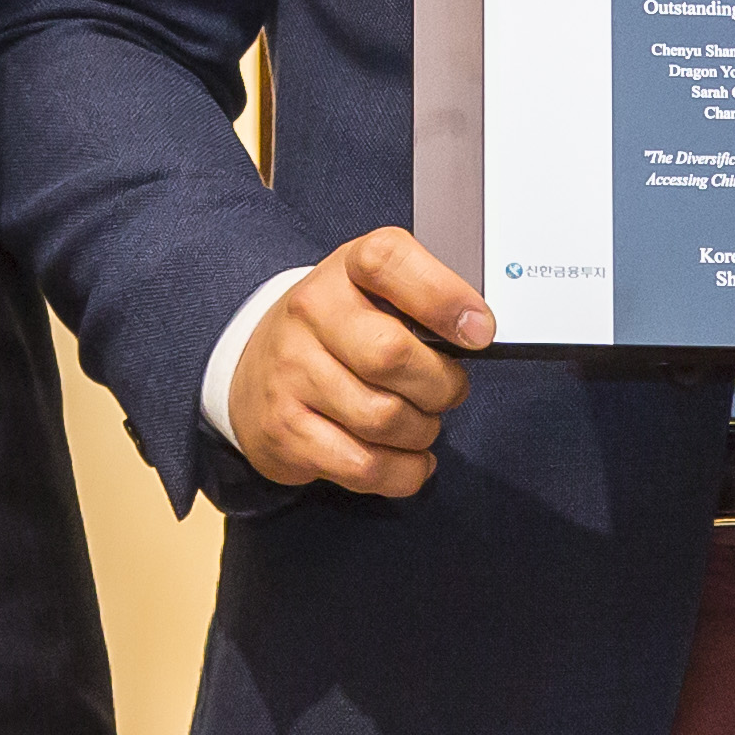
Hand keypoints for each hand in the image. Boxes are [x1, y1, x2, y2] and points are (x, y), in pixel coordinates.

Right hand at [228, 226, 494, 496]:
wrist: (255, 369)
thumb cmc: (341, 331)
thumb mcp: (377, 293)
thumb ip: (427, 300)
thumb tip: (480, 332)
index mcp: (344, 268)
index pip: (388, 261)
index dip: (443, 296)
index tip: (480, 331)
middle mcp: (309, 313)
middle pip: (392, 355)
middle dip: (442, 386)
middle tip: (449, 390)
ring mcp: (290, 374)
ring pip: (384, 418)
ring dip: (423, 431)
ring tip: (422, 423)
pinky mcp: (284, 431)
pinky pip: (364, 466)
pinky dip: (404, 472)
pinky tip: (411, 460)